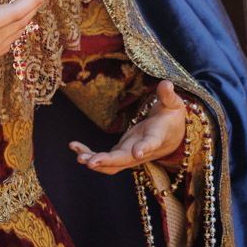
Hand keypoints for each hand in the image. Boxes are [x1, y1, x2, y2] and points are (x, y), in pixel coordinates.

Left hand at [70, 80, 186, 173]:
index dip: (144, 148)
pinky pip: (104, 159)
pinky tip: (74, 147)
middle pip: (125, 159)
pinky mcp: (121, 153)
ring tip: (78, 156)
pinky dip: (89, 154)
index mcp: (157, 137)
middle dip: (107, 161)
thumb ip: (168, 95)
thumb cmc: (172, 117)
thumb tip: (166, 83)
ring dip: (95, 161)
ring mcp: (130, 154)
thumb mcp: (173, 104)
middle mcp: (142, 150)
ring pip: (112, 164)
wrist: (173, 136)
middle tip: (90, 162)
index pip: (151, 143)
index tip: (137, 153)